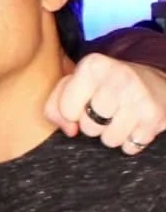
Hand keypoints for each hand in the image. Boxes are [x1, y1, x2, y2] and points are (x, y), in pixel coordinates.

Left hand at [44, 55, 165, 154]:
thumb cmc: (105, 87)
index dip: (72, 113)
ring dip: (113, 135)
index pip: (66, 110)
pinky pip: (131, 146)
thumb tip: (70, 130)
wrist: (155, 83)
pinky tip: (135, 125)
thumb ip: (55, 106)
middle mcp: (118, 76)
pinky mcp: (155, 115)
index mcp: (92, 65)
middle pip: (89, 128)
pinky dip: (131, 141)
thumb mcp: (75, 86)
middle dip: (94, 126)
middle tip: (106, 112)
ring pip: (110, 140)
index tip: (84, 104)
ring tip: (121, 118)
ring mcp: (139, 95)